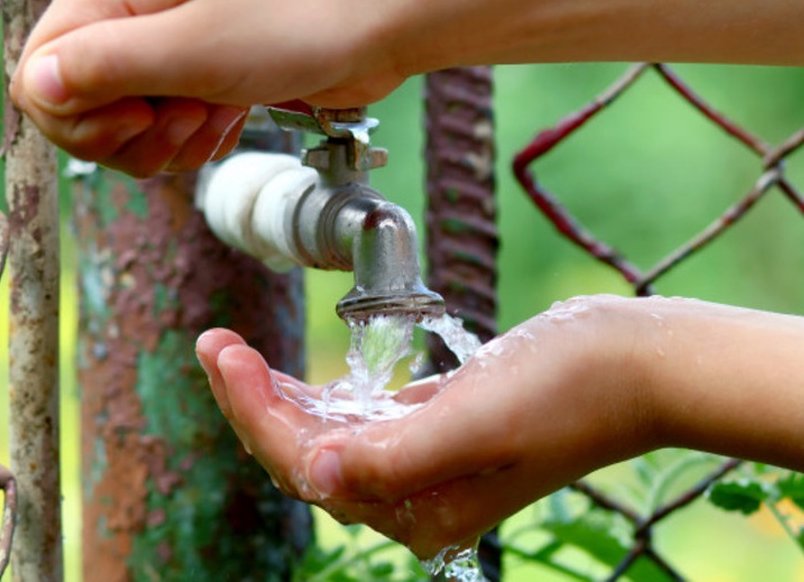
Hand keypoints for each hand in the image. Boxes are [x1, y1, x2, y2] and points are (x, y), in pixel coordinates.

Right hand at [9, 0, 410, 176]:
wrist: (379, 16)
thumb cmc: (302, 14)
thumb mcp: (196, 46)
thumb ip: (108, 65)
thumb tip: (39, 86)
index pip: (42, 76)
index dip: (81, 119)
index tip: (141, 117)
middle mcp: (133, 16)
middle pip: (82, 108)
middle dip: (129, 137)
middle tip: (185, 119)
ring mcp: (169, 47)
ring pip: (129, 126)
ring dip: (170, 142)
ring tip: (216, 115)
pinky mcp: (203, 72)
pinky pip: (172, 126)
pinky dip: (196, 138)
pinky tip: (229, 119)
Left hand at [195, 296, 649, 557]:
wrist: (635, 365)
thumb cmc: (567, 387)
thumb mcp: (479, 419)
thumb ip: (395, 456)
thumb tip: (313, 474)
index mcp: (418, 507)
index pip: (307, 464)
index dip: (254, 411)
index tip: (223, 350)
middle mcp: (417, 496)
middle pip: (306, 456)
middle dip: (253, 403)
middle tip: (214, 342)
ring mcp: (428, 462)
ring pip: (327, 439)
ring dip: (280, 399)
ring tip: (237, 354)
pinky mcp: (441, 428)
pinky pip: (361, 423)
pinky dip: (323, 400)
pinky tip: (300, 379)